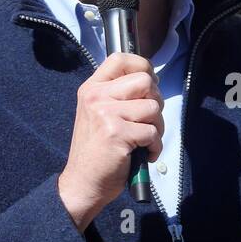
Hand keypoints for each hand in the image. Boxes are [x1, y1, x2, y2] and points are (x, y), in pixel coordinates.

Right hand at [58, 52, 163, 230]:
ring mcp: (105, 113)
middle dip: (155, 102)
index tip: (148, 86)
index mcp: (92, 88)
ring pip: (153, 107)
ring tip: (144, 140)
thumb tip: (150, 81)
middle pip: (145, 81)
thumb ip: (118, 95)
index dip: (142, 66)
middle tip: (147, 120)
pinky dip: (155, 146)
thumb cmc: (97, 151)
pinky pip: (153, 132)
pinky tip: (143, 154)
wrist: (83, 183)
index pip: (120, 58)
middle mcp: (96, 96)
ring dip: (157, 127)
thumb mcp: (99, 114)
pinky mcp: (117, 132)